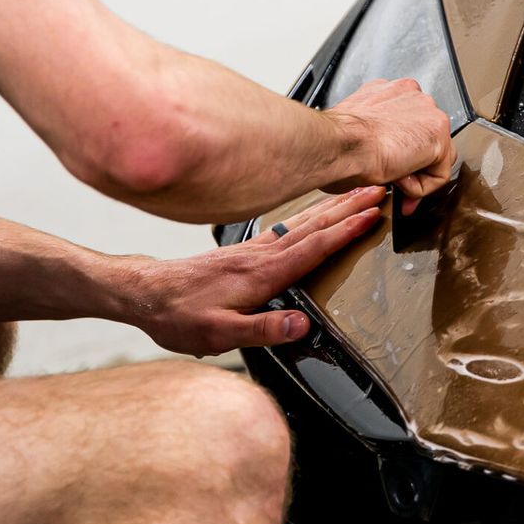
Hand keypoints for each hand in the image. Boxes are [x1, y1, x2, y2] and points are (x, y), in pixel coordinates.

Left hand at [125, 186, 384, 355]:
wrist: (145, 293)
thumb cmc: (179, 315)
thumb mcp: (218, 334)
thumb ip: (261, 329)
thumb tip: (301, 324)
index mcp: (262, 274)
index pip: (313, 247)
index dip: (345, 231)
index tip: (372, 214)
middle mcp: (261, 254)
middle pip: (315, 225)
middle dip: (349, 206)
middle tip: (379, 190)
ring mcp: (254, 249)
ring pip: (303, 221)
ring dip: (334, 206)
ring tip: (358, 192)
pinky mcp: (246, 250)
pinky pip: (289, 226)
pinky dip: (311, 214)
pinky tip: (316, 212)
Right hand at [323, 78, 455, 215]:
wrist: (338, 145)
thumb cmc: (333, 143)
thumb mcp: (354, 133)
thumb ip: (373, 137)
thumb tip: (378, 156)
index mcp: (388, 92)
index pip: (408, 125)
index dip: (399, 152)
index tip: (388, 168)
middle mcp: (411, 96)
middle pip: (425, 138)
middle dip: (411, 165)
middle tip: (392, 181)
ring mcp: (427, 111)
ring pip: (435, 156)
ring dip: (415, 175)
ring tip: (391, 178)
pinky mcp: (438, 134)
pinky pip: (439, 174)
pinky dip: (420, 187)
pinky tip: (398, 179)